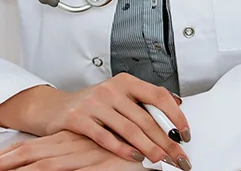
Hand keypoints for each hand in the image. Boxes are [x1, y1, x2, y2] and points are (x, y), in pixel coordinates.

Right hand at [0, 75, 189, 168]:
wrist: (55, 107)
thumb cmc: (92, 103)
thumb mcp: (119, 95)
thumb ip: (144, 99)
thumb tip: (177, 104)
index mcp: (125, 81)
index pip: (157, 96)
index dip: (175, 116)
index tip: (185, 134)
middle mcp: (111, 89)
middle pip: (145, 118)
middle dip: (166, 141)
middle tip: (179, 156)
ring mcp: (94, 103)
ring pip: (128, 128)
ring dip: (148, 147)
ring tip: (160, 159)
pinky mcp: (79, 118)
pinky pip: (105, 137)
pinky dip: (122, 149)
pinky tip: (135, 157)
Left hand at [0, 131, 143, 170]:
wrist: (156, 149)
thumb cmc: (127, 153)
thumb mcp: (96, 157)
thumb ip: (78, 160)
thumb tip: (61, 165)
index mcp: (69, 142)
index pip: (31, 147)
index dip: (7, 154)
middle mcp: (70, 145)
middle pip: (28, 152)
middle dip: (0, 161)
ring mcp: (79, 155)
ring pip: (39, 162)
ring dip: (12, 166)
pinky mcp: (91, 163)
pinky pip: (60, 170)